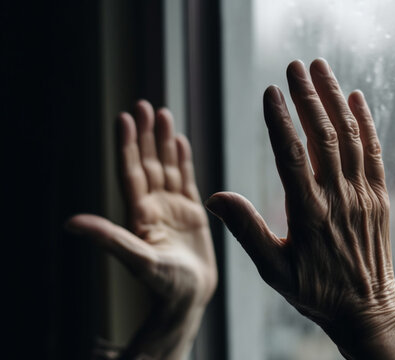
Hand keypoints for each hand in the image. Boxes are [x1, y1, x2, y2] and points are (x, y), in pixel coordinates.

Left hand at [67, 100, 215, 358]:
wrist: (188, 297)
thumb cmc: (164, 285)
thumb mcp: (137, 261)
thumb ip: (109, 238)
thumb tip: (70, 222)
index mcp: (139, 214)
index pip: (130, 173)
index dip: (126, 146)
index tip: (125, 118)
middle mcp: (153, 206)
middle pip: (147, 163)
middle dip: (146, 135)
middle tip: (145, 105)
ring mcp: (172, 208)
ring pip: (167, 167)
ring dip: (164, 141)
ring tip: (163, 114)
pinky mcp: (192, 213)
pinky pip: (186, 180)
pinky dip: (183, 160)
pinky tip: (181, 142)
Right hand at [206, 60, 394, 358]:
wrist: (365, 308)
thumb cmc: (315, 290)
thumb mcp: (273, 269)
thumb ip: (246, 231)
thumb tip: (216, 198)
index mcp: (308, 213)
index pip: (291, 156)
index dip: (280, 120)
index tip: (270, 91)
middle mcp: (337, 197)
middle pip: (323, 136)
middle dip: (308, 97)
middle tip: (295, 66)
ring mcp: (362, 195)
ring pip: (349, 137)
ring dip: (335, 100)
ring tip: (321, 69)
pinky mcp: (378, 197)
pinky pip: (374, 153)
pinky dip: (366, 123)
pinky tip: (357, 98)